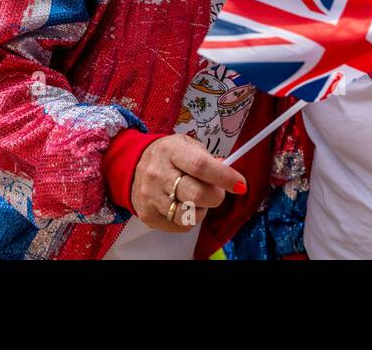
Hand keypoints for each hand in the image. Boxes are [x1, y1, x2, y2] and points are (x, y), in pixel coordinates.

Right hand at [130, 134, 245, 232]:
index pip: (200, 166)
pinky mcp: (148, 216)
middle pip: (197, 194)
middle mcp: (158, 174)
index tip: (240, 184)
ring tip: (196, 198)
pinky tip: (184, 205)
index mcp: (171, 151)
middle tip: (217, 192)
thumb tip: (228, 173)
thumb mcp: (186, 146)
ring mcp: (151, 197)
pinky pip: (180, 226)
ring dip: (202, 210)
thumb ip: (207, 158)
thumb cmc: (168, 155)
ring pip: (189, 216)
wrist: (131, 166)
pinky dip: (189, 218)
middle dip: (216, 196)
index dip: (224, 177)